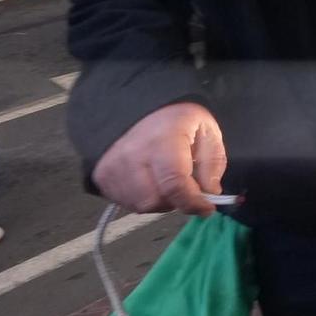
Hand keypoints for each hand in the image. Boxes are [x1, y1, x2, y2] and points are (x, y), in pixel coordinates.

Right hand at [92, 102, 224, 215]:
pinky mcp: (103, 175)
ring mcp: (114, 166)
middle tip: (186, 187)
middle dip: (177, 201)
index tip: (206, 207)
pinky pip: (126, 203)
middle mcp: (133, 154)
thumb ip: (212, 163)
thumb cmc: (176, 119)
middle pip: (157, 200)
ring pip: (141, 206)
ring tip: (167, 182)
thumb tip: (210, 193)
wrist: (139, 107)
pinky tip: (151, 183)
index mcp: (163, 140)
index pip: (174, 184)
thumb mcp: (207, 131)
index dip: (192, 202)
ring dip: (160, 202)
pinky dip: (143, 200)